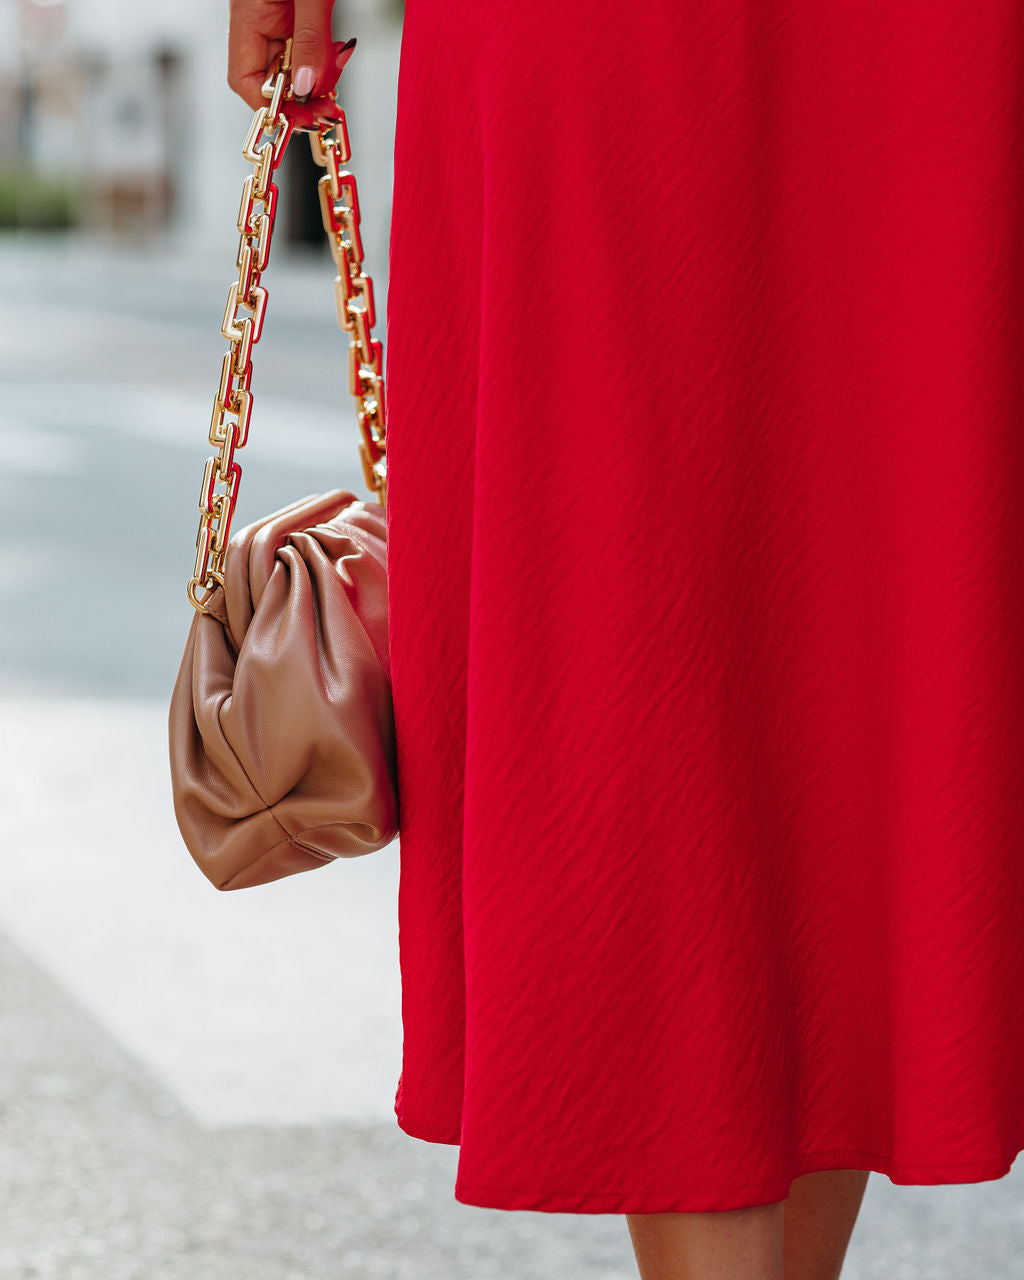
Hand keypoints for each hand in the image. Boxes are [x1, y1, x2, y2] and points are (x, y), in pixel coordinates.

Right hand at [227, 0, 356, 129]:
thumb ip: (310, 40)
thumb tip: (306, 88)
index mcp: (247, 14)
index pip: (246, 80)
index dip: (273, 108)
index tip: (302, 119)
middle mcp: (258, 21)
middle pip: (272, 81)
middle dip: (303, 99)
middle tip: (329, 110)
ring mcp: (277, 20)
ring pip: (294, 70)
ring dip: (318, 81)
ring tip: (338, 71)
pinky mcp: (297, 17)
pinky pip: (308, 52)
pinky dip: (324, 63)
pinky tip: (337, 58)